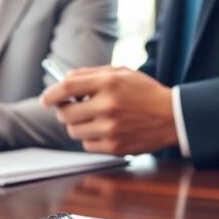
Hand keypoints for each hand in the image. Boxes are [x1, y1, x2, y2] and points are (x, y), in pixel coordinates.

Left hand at [40, 66, 176, 154]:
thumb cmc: (145, 92)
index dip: (51, 94)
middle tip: (70, 108)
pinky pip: (86, 145)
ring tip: (91, 119)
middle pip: (65, 113)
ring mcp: (111, 128)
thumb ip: (91, 73)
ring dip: (76, 125)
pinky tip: (102, 130)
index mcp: (109, 83)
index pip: (67, 88)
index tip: (45, 99)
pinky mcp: (115, 146)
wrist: (173, 117)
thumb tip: (64, 79)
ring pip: (73, 131)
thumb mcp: (122, 73)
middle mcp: (108, 105)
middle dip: (63, 111)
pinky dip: (89, 139)